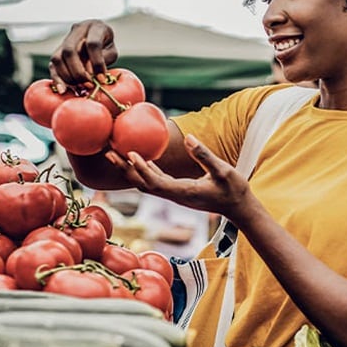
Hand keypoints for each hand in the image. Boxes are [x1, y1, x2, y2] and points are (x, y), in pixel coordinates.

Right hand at [48, 20, 117, 92]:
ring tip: (79, 89)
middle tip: (88, 85)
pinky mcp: (58, 51)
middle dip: (78, 72)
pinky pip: (53, 66)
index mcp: (95, 27)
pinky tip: (63, 90)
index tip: (101, 79)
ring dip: (68, 77)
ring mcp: (65, 40)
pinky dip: (57, 79)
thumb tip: (91, 75)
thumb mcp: (111, 50)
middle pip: (70, 51)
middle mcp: (77, 30)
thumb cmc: (106, 44)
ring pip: (58, 58)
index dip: (97, 63)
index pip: (93, 44)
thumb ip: (103, 60)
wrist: (96, 36)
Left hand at [106, 134, 255, 220]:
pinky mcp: (177, 191)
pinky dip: (143, 170)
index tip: (131, 153)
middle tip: (108, 153)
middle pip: (142, 184)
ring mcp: (175, 194)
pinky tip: (138, 158)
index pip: (156, 182)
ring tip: (114, 154)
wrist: (238, 208)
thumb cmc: (234, 190)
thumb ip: (206, 156)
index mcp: (183, 192)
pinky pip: (155, 181)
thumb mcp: (224, 170)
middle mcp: (174, 195)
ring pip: (146, 183)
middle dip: (124, 170)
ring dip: (129, 170)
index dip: (141, 169)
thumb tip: (190, 138)